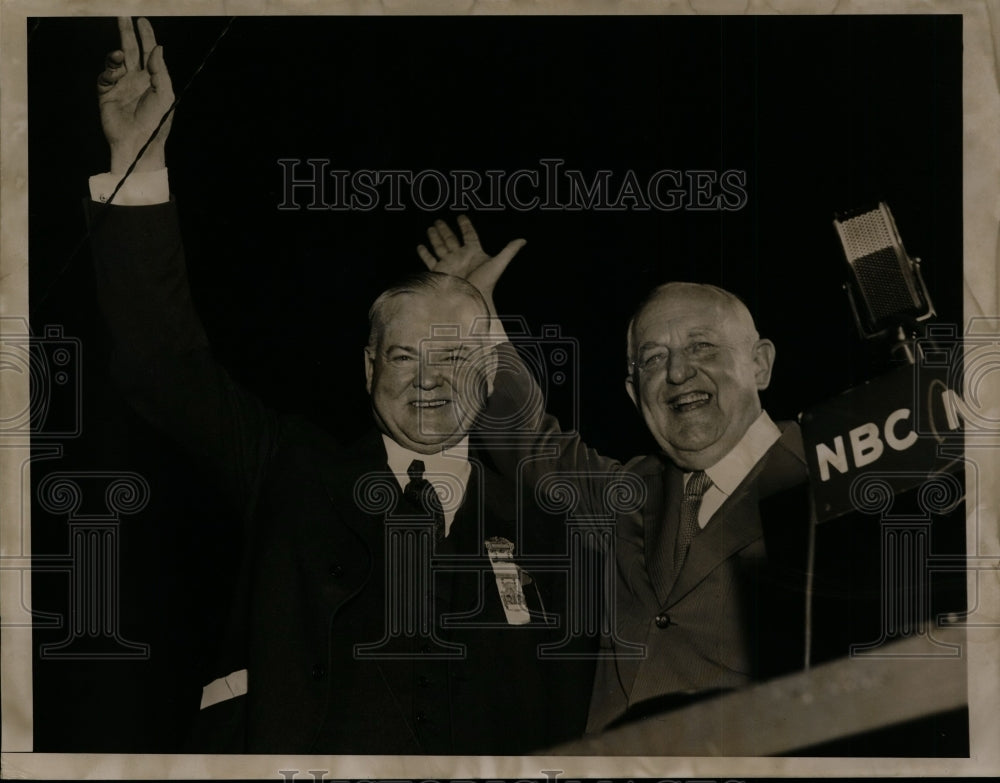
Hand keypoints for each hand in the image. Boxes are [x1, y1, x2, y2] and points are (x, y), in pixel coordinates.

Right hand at [97, 17, 173, 173]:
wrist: (138, 142)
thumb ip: (161, 70)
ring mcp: (121, 85)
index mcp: (153, 79)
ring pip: (115, 61)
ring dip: (115, 54)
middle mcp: (137, 80)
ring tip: (118, 55)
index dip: (146, 36)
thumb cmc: (157, 121)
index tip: (142, 20)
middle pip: (130, 50)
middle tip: (123, 16)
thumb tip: (158, 48)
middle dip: (126, 33)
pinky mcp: (107, 93)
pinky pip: (104, 76)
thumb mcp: (165, 95)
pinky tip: (113, 74)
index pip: (148, 52)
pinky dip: (108, 72)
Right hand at [416, 216, 524, 311]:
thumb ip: (509, 251)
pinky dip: (425, 253)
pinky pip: (430, 260)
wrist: (470, 300)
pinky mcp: (439, 271)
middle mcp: (460, 257)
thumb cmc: (485, 284)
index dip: (465, 226)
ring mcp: (449, 264)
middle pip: (451, 239)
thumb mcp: (498, 264)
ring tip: (430, 228)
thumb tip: (523, 240)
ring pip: (440, 247)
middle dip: (445, 230)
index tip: (460, 217)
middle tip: (438, 220)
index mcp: (474, 253)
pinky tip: (420, 246)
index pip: (469, 235)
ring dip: (435, 237)